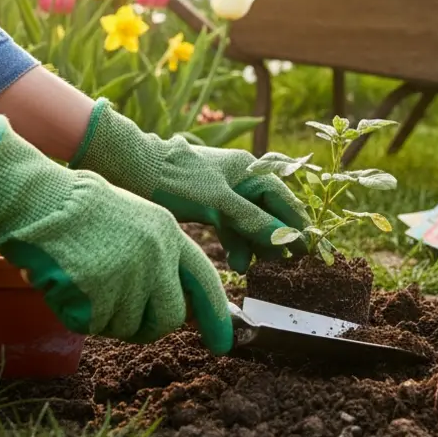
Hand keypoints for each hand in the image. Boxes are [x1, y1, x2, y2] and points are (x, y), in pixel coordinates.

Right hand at [0, 116, 231, 352]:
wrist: (39, 199)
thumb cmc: (80, 212)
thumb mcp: (136, 224)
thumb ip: (161, 260)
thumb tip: (180, 309)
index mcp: (169, 234)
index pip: (204, 282)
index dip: (216, 317)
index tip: (223, 345)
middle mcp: (156, 257)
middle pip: (167, 319)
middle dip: (148, 327)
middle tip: (119, 315)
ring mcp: (129, 276)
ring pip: (126, 327)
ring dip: (105, 316)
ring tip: (85, 279)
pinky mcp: (98, 294)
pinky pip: (93, 325)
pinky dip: (79, 314)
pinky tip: (68, 284)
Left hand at [71, 99, 307, 272]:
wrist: (131, 169)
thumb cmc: (177, 180)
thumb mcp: (218, 204)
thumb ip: (252, 221)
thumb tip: (285, 239)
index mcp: (249, 170)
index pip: (283, 199)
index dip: (296, 224)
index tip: (307, 248)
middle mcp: (241, 178)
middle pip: (269, 211)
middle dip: (276, 237)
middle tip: (284, 263)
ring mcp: (224, 191)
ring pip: (250, 220)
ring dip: (255, 243)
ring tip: (258, 267)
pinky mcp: (208, 204)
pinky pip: (232, 224)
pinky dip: (236, 242)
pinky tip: (238, 262)